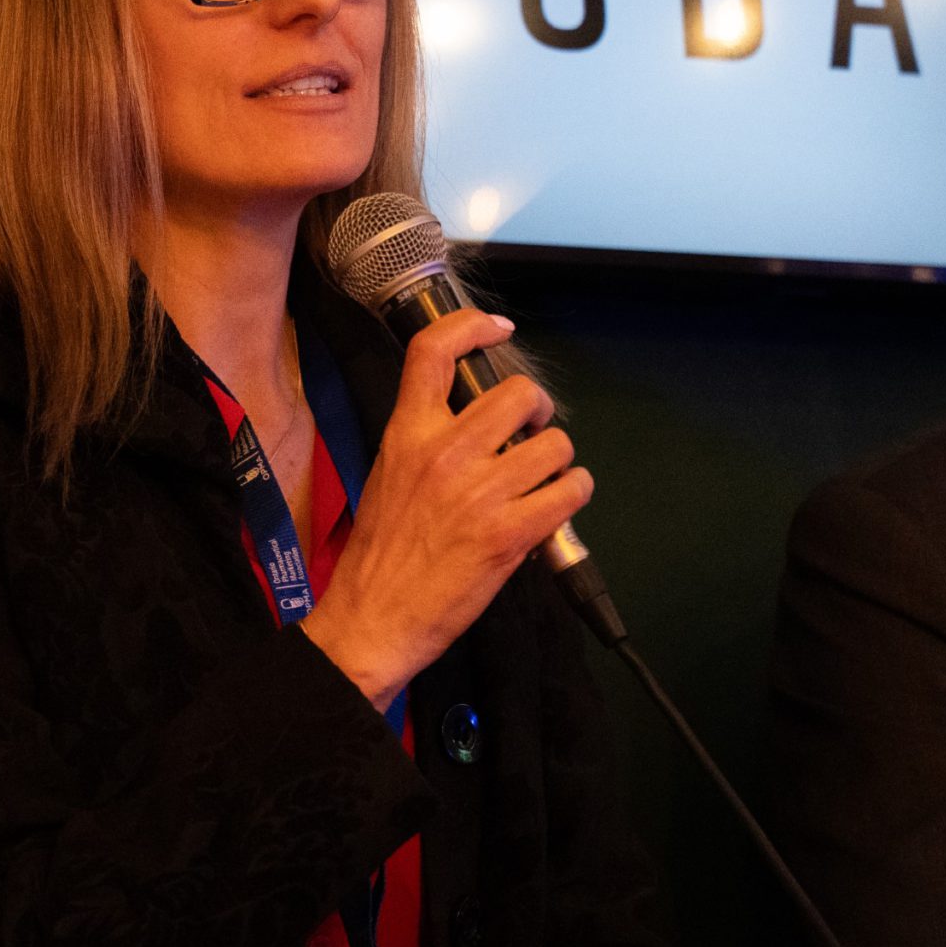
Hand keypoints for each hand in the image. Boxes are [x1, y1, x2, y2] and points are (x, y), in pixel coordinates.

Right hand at [301, 309, 590, 707]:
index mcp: (406, 435)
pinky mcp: (508, 534)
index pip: (434, 351)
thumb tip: (476, 422)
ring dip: (559, 463)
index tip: (498, 329)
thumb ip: (425, 441)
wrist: (373, 620)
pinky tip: (555, 509)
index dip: (473, 326)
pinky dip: (572, 496)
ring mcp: (478, 494)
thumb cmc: (380, 557)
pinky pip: (569, 491)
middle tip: (532, 434)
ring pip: (556, 444)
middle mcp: (443, 454)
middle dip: (538, 412)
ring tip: (542, 482)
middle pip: (517, 394)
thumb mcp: (387, 476)